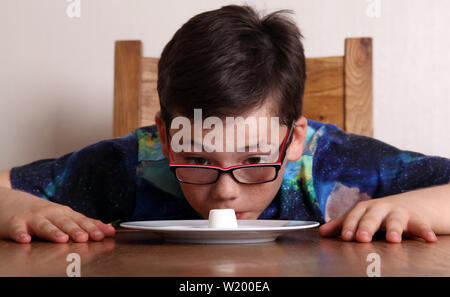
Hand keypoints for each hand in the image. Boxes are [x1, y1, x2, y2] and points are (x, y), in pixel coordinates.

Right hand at [0, 187, 114, 242]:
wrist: (10, 201)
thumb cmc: (42, 213)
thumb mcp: (63, 216)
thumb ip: (84, 224)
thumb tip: (109, 231)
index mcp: (64, 213)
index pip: (82, 220)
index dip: (94, 228)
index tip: (105, 234)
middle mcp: (51, 214)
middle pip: (65, 222)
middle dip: (76, 230)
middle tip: (85, 237)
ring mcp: (33, 218)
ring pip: (44, 225)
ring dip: (53, 232)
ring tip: (62, 238)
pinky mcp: (14, 223)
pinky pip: (18, 229)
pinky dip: (21, 234)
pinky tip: (26, 239)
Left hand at [318, 194, 438, 242]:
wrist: (408, 206)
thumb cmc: (378, 215)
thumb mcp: (361, 217)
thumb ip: (342, 225)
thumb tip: (321, 232)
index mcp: (365, 208)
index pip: (354, 215)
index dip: (349, 225)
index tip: (345, 237)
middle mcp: (381, 208)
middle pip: (373, 216)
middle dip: (367, 227)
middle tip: (362, 238)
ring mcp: (399, 212)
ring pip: (396, 220)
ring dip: (395, 229)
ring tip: (393, 240)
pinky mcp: (417, 219)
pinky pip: (421, 225)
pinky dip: (425, 231)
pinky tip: (428, 239)